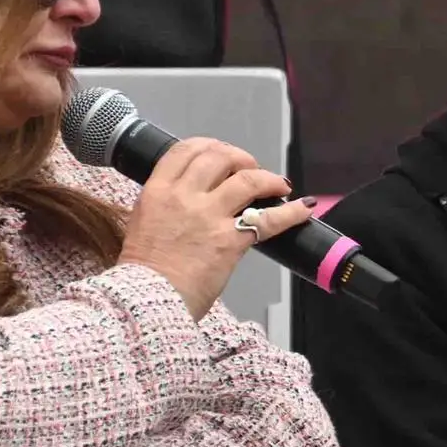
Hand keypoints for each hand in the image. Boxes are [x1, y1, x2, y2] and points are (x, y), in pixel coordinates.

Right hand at [117, 137, 312, 318]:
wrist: (146, 302)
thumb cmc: (143, 272)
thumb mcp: (142, 224)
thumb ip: (165, 206)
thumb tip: (186, 200)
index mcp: (157, 191)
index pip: (185, 150)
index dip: (209, 145)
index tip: (221, 151)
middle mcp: (183, 197)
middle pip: (219, 157)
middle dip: (240, 158)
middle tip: (250, 168)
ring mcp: (208, 217)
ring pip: (247, 180)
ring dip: (268, 178)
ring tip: (279, 185)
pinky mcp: (229, 241)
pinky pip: (269, 219)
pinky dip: (291, 212)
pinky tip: (303, 208)